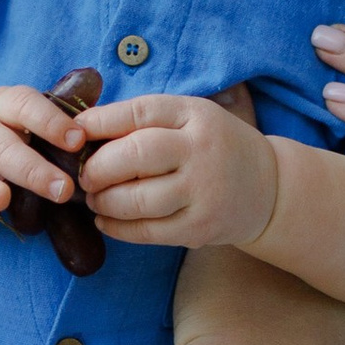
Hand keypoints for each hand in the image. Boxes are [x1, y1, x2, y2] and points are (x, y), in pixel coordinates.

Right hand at [0, 79, 93, 277]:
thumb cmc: (6, 132)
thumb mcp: (26, 117)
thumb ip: (61, 124)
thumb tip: (112, 132)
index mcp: (3, 108)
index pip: (24, 106)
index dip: (50, 122)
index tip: (78, 140)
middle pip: (0, 146)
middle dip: (31, 167)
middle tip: (64, 189)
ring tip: (2, 200)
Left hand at [78, 89, 279, 248]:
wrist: (269, 188)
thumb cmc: (214, 147)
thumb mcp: (191, 118)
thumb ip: (146, 120)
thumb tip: (82, 127)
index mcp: (196, 115)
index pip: (140, 112)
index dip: (100, 122)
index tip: (75, 131)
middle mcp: (201, 151)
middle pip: (135, 155)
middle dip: (98, 167)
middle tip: (84, 175)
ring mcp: (203, 192)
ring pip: (137, 200)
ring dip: (104, 201)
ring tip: (94, 198)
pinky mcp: (200, 228)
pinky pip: (147, 232)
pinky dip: (118, 228)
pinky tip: (106, 220)